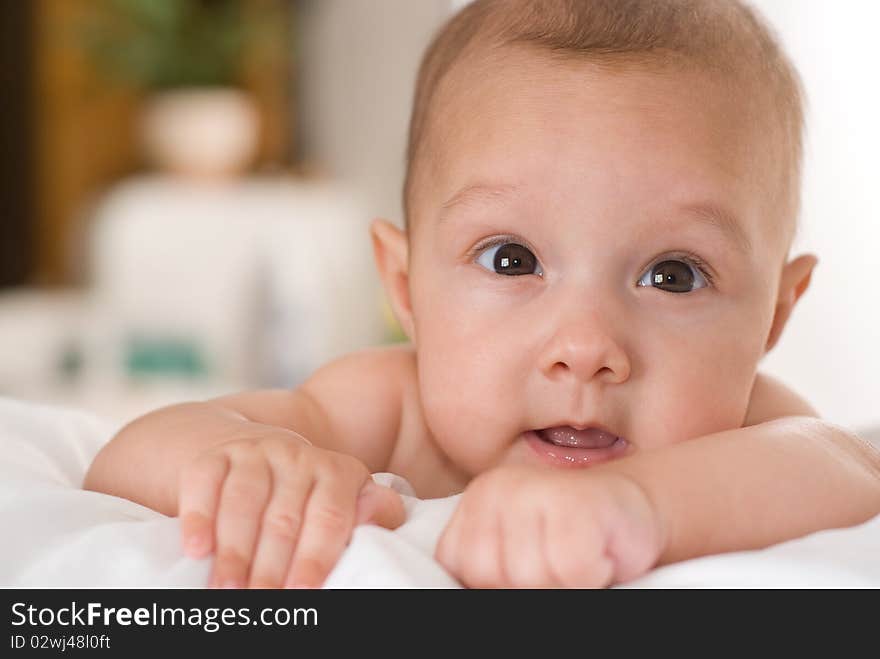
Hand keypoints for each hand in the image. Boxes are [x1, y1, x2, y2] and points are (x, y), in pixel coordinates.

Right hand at [178, 431, 404, 587]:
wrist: (252, 450)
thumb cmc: (307, 494)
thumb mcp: (346, 498)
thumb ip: (373, 510)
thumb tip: (377, 518)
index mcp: (337, 471)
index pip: (330, 516)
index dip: (316, 557)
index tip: (303, 591)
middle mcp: (297, 455)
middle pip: (283, 517)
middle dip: (270, 566)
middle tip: (260, 602)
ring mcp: (254, 452)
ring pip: (243, 501)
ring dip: (234, 550)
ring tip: (226, 589)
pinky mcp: (215, 455)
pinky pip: (204, 482)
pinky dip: (198, 517)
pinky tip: (196, 549)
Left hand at [435, 465, 663, 587]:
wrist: (630, 507)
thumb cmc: (572, 538)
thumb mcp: (513, 551)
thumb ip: (490, 568)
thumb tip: (477, 590)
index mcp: (477, 501)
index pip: (460, 567)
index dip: (495, 584)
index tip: (527, 569)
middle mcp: (499, 488)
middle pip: (490, 576)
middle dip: (527, 585)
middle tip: (556, 562)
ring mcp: (535, 490)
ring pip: (528, 577)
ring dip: (561, 581)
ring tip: (576, 555)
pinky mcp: (576, 504)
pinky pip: (571, 571)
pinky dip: (591, 574)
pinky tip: (597, 551)